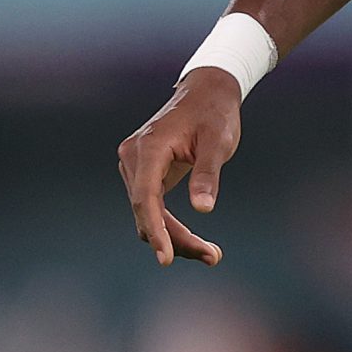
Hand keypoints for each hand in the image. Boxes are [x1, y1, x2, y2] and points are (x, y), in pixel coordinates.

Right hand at [117, 69, 240, 265]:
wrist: (208, 92)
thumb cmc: (215, 114)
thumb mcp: (219, 142)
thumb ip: (208, 173)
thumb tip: (203, 209)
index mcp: (148, 148)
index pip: (145, 197)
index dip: (156, 230)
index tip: (166, 258)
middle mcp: (133, 158)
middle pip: (146, 211)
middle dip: (175, 239)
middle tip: (213, 256)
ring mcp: (135, 166)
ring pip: (147, 214)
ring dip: (174, 237)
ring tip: (211, 253)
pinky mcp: (143, 173)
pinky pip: (151, 207)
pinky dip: (169, 225)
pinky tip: (195, 242)